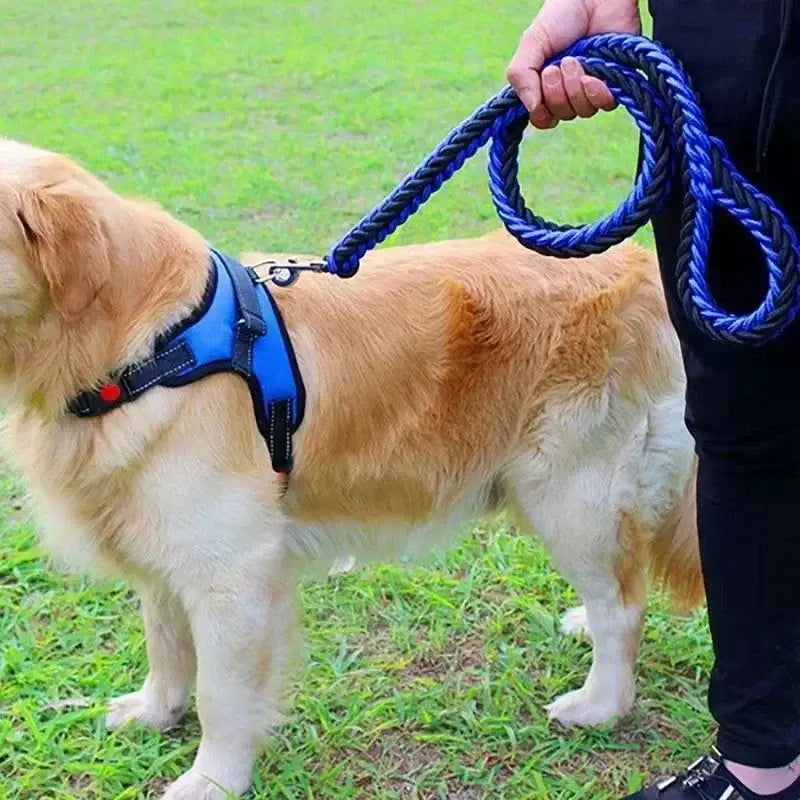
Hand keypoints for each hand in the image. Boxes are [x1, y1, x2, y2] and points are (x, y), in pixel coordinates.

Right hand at [507, 0, 640, 127]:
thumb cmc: (562, 15)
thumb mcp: (532, 43)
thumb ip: (521, 75)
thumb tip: (532, 108)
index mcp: (546, 86)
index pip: (542, 118)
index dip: (541, 111)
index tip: (541, 81)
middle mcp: (569, 91)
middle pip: (561, 115)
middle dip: (556, 93)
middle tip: (557, 65)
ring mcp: (591, 88)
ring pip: (582, 111)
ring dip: (575, 88)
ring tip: (575, 60)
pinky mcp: (614, 83)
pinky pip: (604, 105)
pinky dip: (596, 93)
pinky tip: (592, 76)